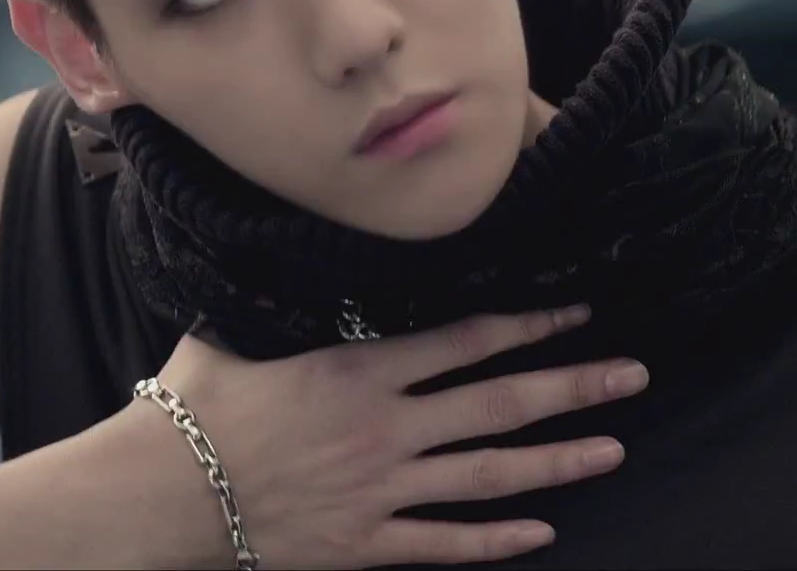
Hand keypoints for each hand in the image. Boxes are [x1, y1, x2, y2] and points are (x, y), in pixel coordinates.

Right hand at [144, 305, 648, 568]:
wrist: (163, 493)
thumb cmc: (192, 409)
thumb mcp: (236, 333)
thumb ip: (277, 302)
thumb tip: (280, 254)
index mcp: (361, 371)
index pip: (466, 341)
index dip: (528, 326)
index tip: (577, 313)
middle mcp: (386, 428)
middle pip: (500, 404)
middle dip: (573, 386)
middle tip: (633, 375)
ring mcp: (382, 490)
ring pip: (490, 475)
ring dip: (558, 461)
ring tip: (612, 450)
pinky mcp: (365, 543)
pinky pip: (446, 544)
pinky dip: (497, 541)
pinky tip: (541, 533)